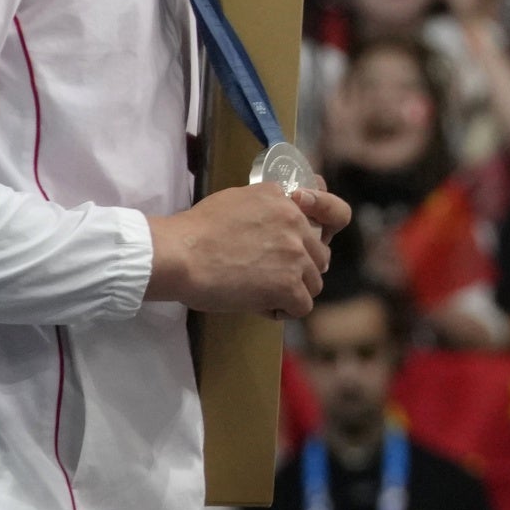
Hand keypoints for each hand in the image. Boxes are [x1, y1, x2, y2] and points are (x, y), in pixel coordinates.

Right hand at [147, 181, 342, 317]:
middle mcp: (297, 224)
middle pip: (320, 256)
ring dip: (294, 291)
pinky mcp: (286, 285)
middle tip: (274, 277)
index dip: (318, 234)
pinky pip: (302, 306)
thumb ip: (268, 206)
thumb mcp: (239, 199)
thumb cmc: (197, 230)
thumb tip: (276, 219)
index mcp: (285, 200)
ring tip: (265, 294)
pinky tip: (263, 307)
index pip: (329, 214)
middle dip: (301, 269)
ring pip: (314, 282)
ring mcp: (294, 256)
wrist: (180, 254)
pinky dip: (285, 311)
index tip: (304, 247)